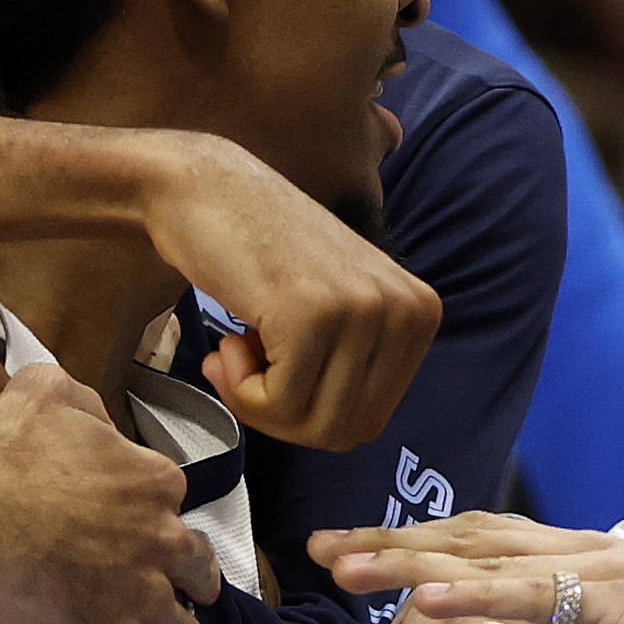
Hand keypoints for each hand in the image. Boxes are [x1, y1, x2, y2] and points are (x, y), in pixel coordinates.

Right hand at [0, 359, 216, 623]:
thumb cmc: (2, 451)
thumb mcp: (46, 393)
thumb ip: (78, 398)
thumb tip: (82, 404)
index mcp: (153, 483)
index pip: (171, 505)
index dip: (159, 523)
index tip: (151, 537)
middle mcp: (163, 542)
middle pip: (197, 574)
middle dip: (195, 591)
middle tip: (188, 606)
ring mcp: (145, 599)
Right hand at [142, 135, 438, 451]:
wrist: (202, 188)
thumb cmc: (256, 252)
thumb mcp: (338, 306)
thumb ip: (359, 362)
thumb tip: (348, 434)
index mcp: (421, 313)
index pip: (369, 421)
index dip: (308, 415)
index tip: (272, 369)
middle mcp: (406, 311)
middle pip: (345, 432)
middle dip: (282, 417)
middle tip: (245, 364)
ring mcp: (363, 311)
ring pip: (313, 425)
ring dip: (255, 403)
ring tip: (235, 349)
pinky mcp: (314, 314)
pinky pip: (278, 403)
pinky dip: (238, 389)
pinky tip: (226, 342)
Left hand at [310, 515, 623, 623]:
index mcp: (570, 567)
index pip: (474, 545)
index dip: (409, 547)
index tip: (344, 554)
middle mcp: (575, 554)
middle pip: (463, 539)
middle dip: (386, 546)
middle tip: (316, 550)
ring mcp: (594, 572)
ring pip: (485, 557)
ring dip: (409, 561)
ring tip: (345, 570)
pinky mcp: (616, 606)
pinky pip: (534, 597)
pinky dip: (475, 595)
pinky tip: (427, 600)